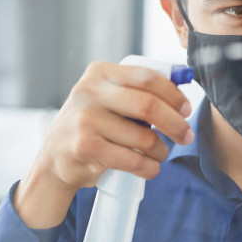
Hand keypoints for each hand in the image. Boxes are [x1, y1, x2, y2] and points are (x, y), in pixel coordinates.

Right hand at [14, 61, 193, 227]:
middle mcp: (89, 92)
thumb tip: (180, 98)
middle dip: (175, 124)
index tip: (186, 109)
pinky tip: (150, 168)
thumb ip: (134, 91)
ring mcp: (86, 120)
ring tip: (160, 154)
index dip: (173, 94)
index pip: (146, 77)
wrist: (55, 158)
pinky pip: (133, 160)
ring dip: (161, 151)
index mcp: (99, 73)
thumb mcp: (104, 98)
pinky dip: (149, 168)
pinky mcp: (87, 147)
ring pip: (144, 138)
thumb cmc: (90, 127)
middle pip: (148, 106)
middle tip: (186, 136)